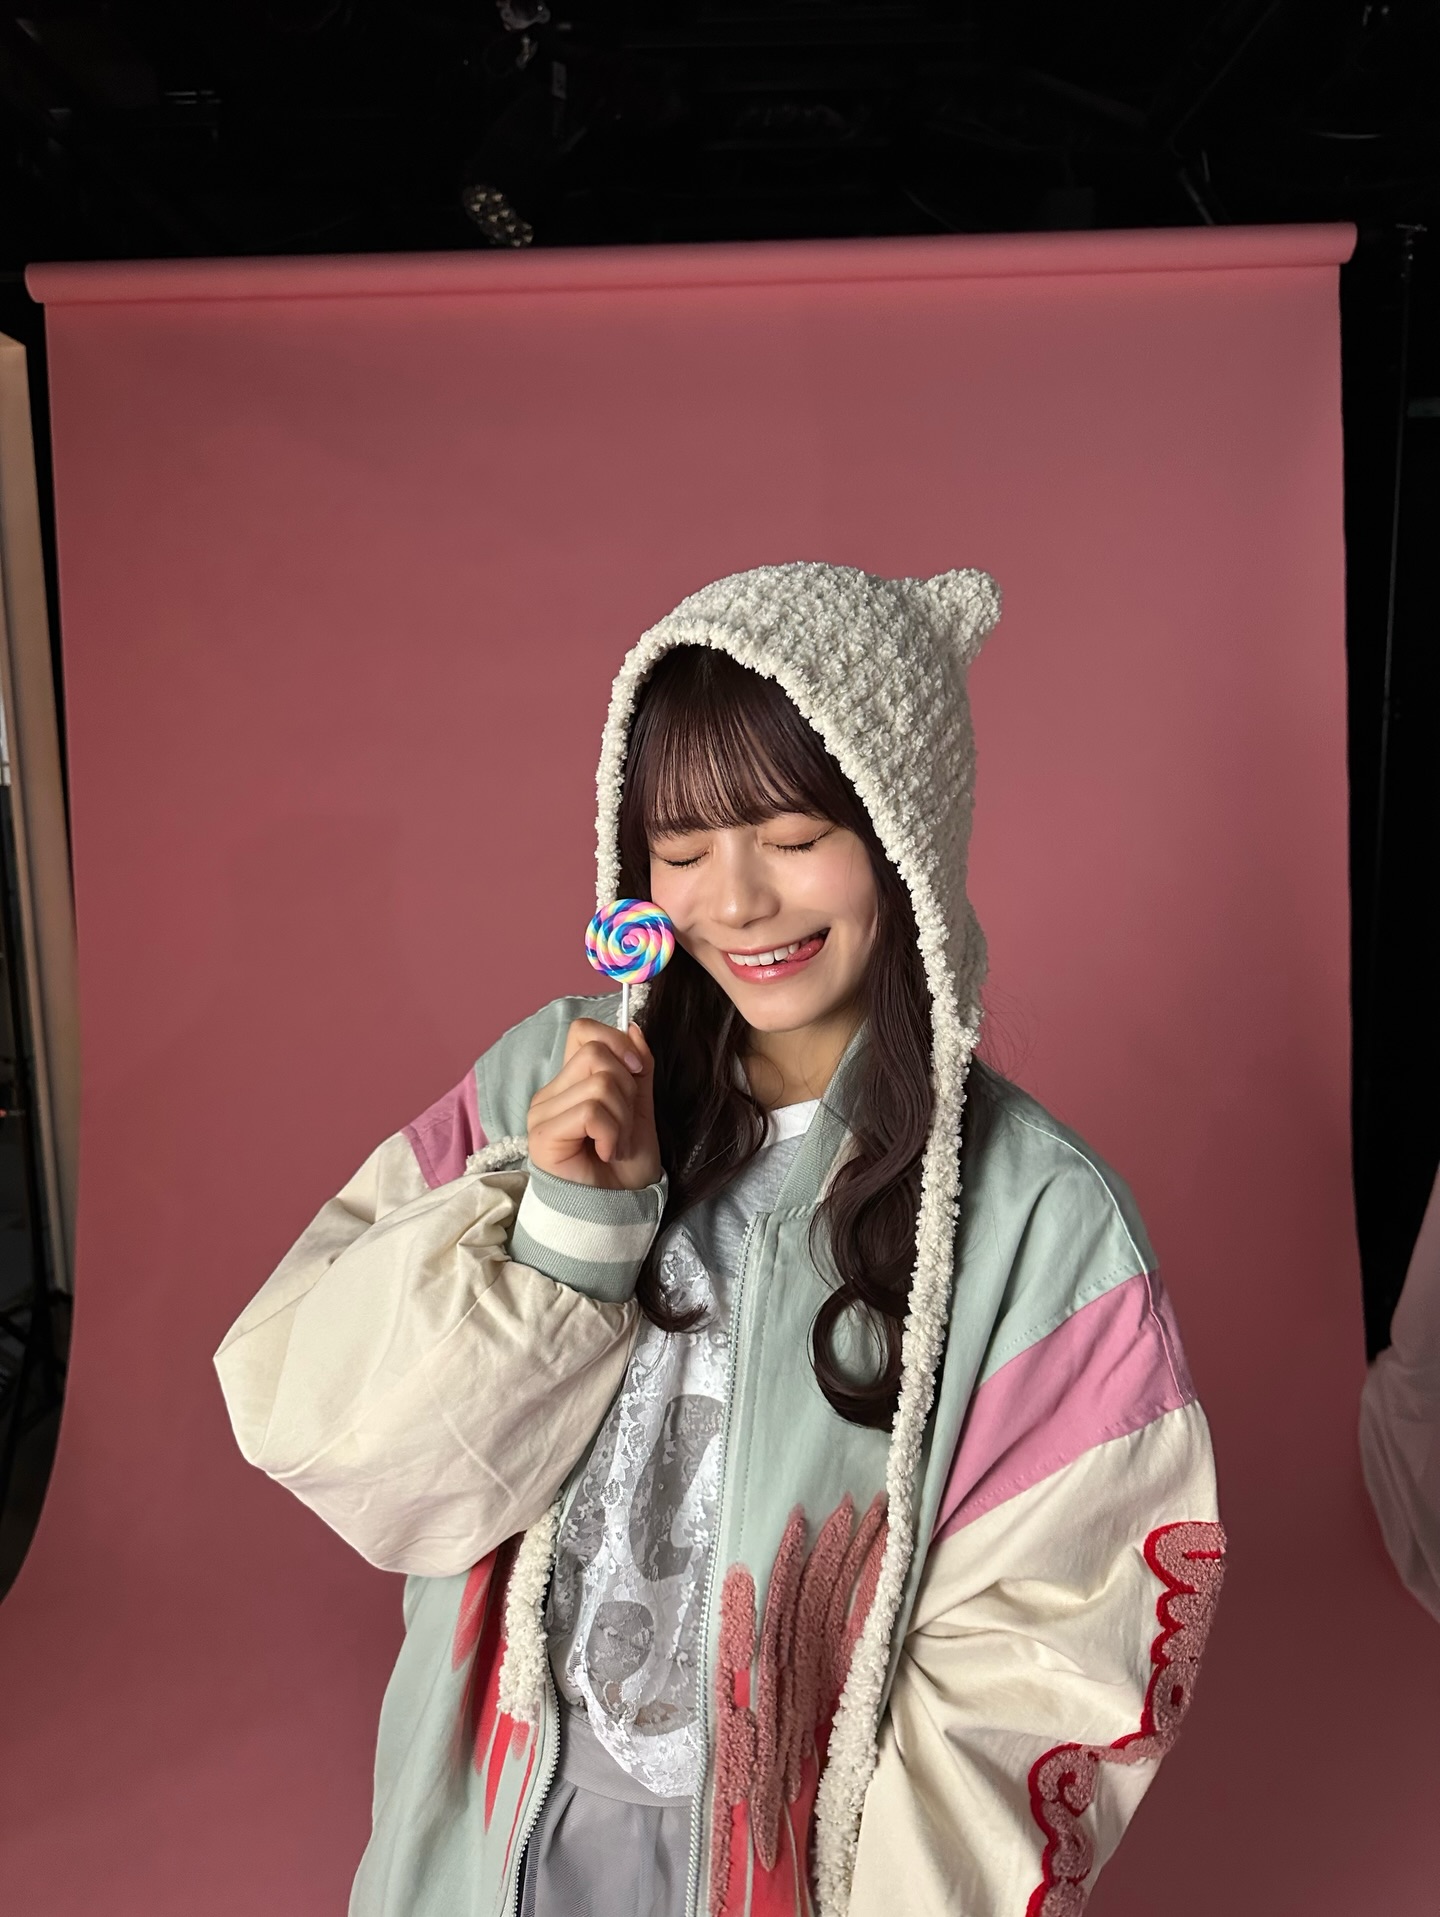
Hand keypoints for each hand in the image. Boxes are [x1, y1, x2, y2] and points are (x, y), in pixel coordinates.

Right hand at [526, 1019, 661, 1190]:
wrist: (618, 1211)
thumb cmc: (624, 1167)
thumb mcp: (641, 1108)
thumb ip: (637, 1068)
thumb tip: (633, 1026)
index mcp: (569, 1083)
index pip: (583, 1031)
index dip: (616, 1042)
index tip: (637, 1072)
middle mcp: (549, 1093)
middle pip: (596, 1053)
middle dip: (627, 1089)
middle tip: (623, 1126)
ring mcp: (542, 1113)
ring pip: (599, 1083)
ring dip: (622, 1118)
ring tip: (615, 1144)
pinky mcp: (544, 1134)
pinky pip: (591, 1111)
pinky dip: (612, 1134)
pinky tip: (605, 1152)